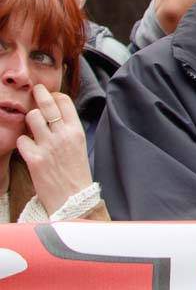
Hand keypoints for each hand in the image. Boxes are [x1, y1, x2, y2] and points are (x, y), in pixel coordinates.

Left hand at [16, 84, 93, 215]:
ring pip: (31, 118)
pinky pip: (21, 140)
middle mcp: (62, 135)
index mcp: (76, 131)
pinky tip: (28, 148)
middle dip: (40, 93)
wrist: (73, 199)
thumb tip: (54, 115)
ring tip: (31, 127)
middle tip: (35, 90)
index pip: (65, 102)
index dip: (55, 96)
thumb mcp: (79, 146)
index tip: (51, 97)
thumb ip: (67, 129)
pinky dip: (22, 143)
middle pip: (47, 104)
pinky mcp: (34, 159)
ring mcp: (48, 146)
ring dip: (29, 120)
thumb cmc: (76, 173)